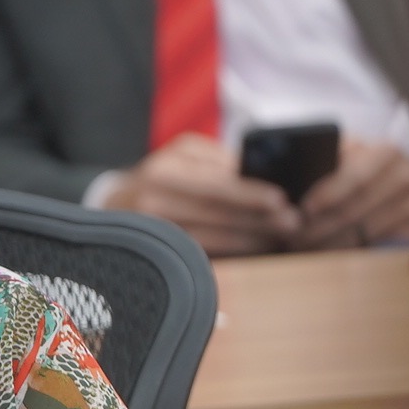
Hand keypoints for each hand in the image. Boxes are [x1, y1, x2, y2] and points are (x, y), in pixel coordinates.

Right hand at [96, 134, 299, 254]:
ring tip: (280, 238)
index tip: (280, 199)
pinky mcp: (158, 251)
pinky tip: (255, 248)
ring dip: (250, 239)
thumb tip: (258, 175)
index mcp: (165, 170)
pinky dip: (232, 251)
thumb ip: (219, 160)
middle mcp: (155, 201)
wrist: (116, 203)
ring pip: (211, 238)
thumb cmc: (164, 173)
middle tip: (292, 223)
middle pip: (216, 214)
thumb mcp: (185, 154)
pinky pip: (201, 254)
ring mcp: (154, 230)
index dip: (249, 193)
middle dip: (258, 219)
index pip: (214, 183)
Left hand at [293, 141, 408, 249]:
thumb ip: (333, 156)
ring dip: (326, 243)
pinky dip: (343, 250)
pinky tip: (322, 252)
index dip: (328, 194)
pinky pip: (370, 244)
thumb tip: (295, 173)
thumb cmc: (374, 167)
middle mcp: (403, 178)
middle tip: (291, 235)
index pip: (355, 176)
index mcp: (386, 152)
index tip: (303, 208)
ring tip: (300, 246)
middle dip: (318, 226)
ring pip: (360, 232)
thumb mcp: (359, 151)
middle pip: (355, 209)